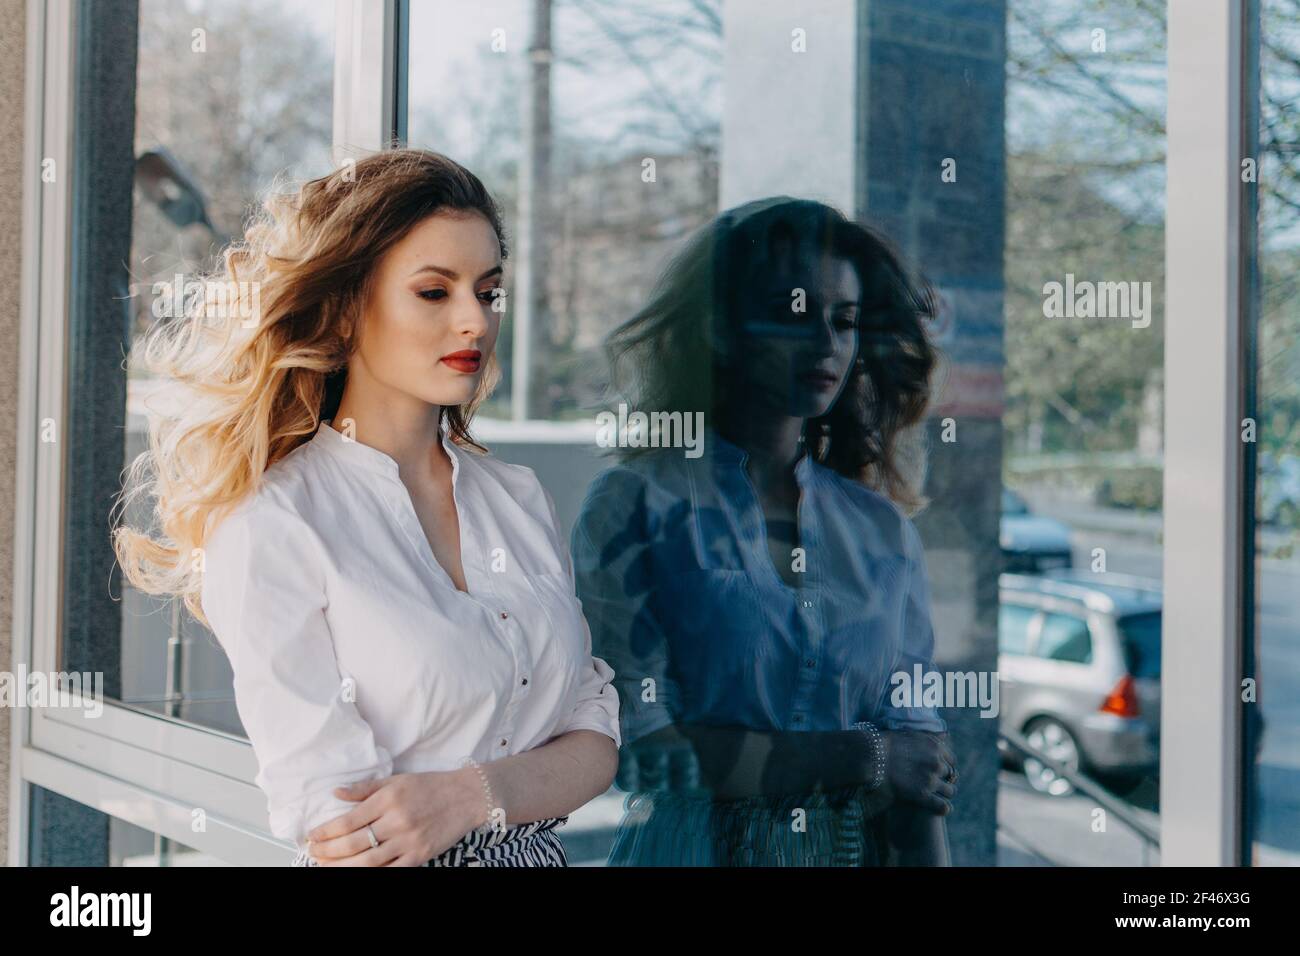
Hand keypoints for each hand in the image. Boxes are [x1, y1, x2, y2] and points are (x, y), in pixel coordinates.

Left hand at [304, 769, 484, 865]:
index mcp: (389, 799)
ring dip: (343, 867)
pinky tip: (357, 873)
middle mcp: (397, 820)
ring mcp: (409, 840)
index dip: (326, 831)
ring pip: (368, 862)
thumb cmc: (430, 785)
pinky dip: (372, 875)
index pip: (348, 820)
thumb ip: (365, 788)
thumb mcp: (396, 780)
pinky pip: (391, 871)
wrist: (466, 796)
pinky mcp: (420, 855)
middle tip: (313, 854)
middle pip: (353, 843)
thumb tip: (336, 792)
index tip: (312, 836)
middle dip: (328, 852)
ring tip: (327, 867)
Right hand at [883, 730, 956, 814]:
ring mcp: (930, 780)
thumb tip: (947, 735)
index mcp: (936, 747)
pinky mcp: (922, 795)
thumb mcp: (912, 735)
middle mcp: (937, 763)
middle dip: (943, 780)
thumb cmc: (887, 745)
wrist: (871, 756)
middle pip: (951, 775)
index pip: (951, 761)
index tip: (937, 771)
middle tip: (932, 784)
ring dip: (943, 794)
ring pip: (950, 791)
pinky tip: (937, 808)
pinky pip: (943, 806)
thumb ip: (931, 738)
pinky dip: (942, 808)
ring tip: (934, 796)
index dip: (944, 766)